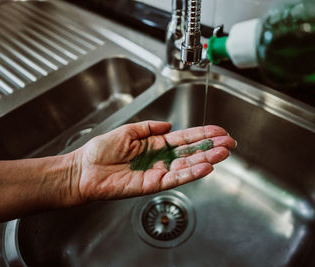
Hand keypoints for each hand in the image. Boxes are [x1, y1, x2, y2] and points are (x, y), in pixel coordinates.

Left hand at [70, 121, 235, 202]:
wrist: (84, 170)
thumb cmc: (100, 151)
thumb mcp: (128, 131)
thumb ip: (149, 127)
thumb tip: (168, 125)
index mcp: (154, 144)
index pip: (184, 138)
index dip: (202, 134)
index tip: (218, 131)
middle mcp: (160, 159)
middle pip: (191, 152)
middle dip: (211, 147)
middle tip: (229, 143)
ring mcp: (158, 172)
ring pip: (188, 165)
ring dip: (207, 159)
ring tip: (224, 152)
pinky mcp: (153, 185)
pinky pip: (176, 178)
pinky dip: (191, 173)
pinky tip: (206, 167)